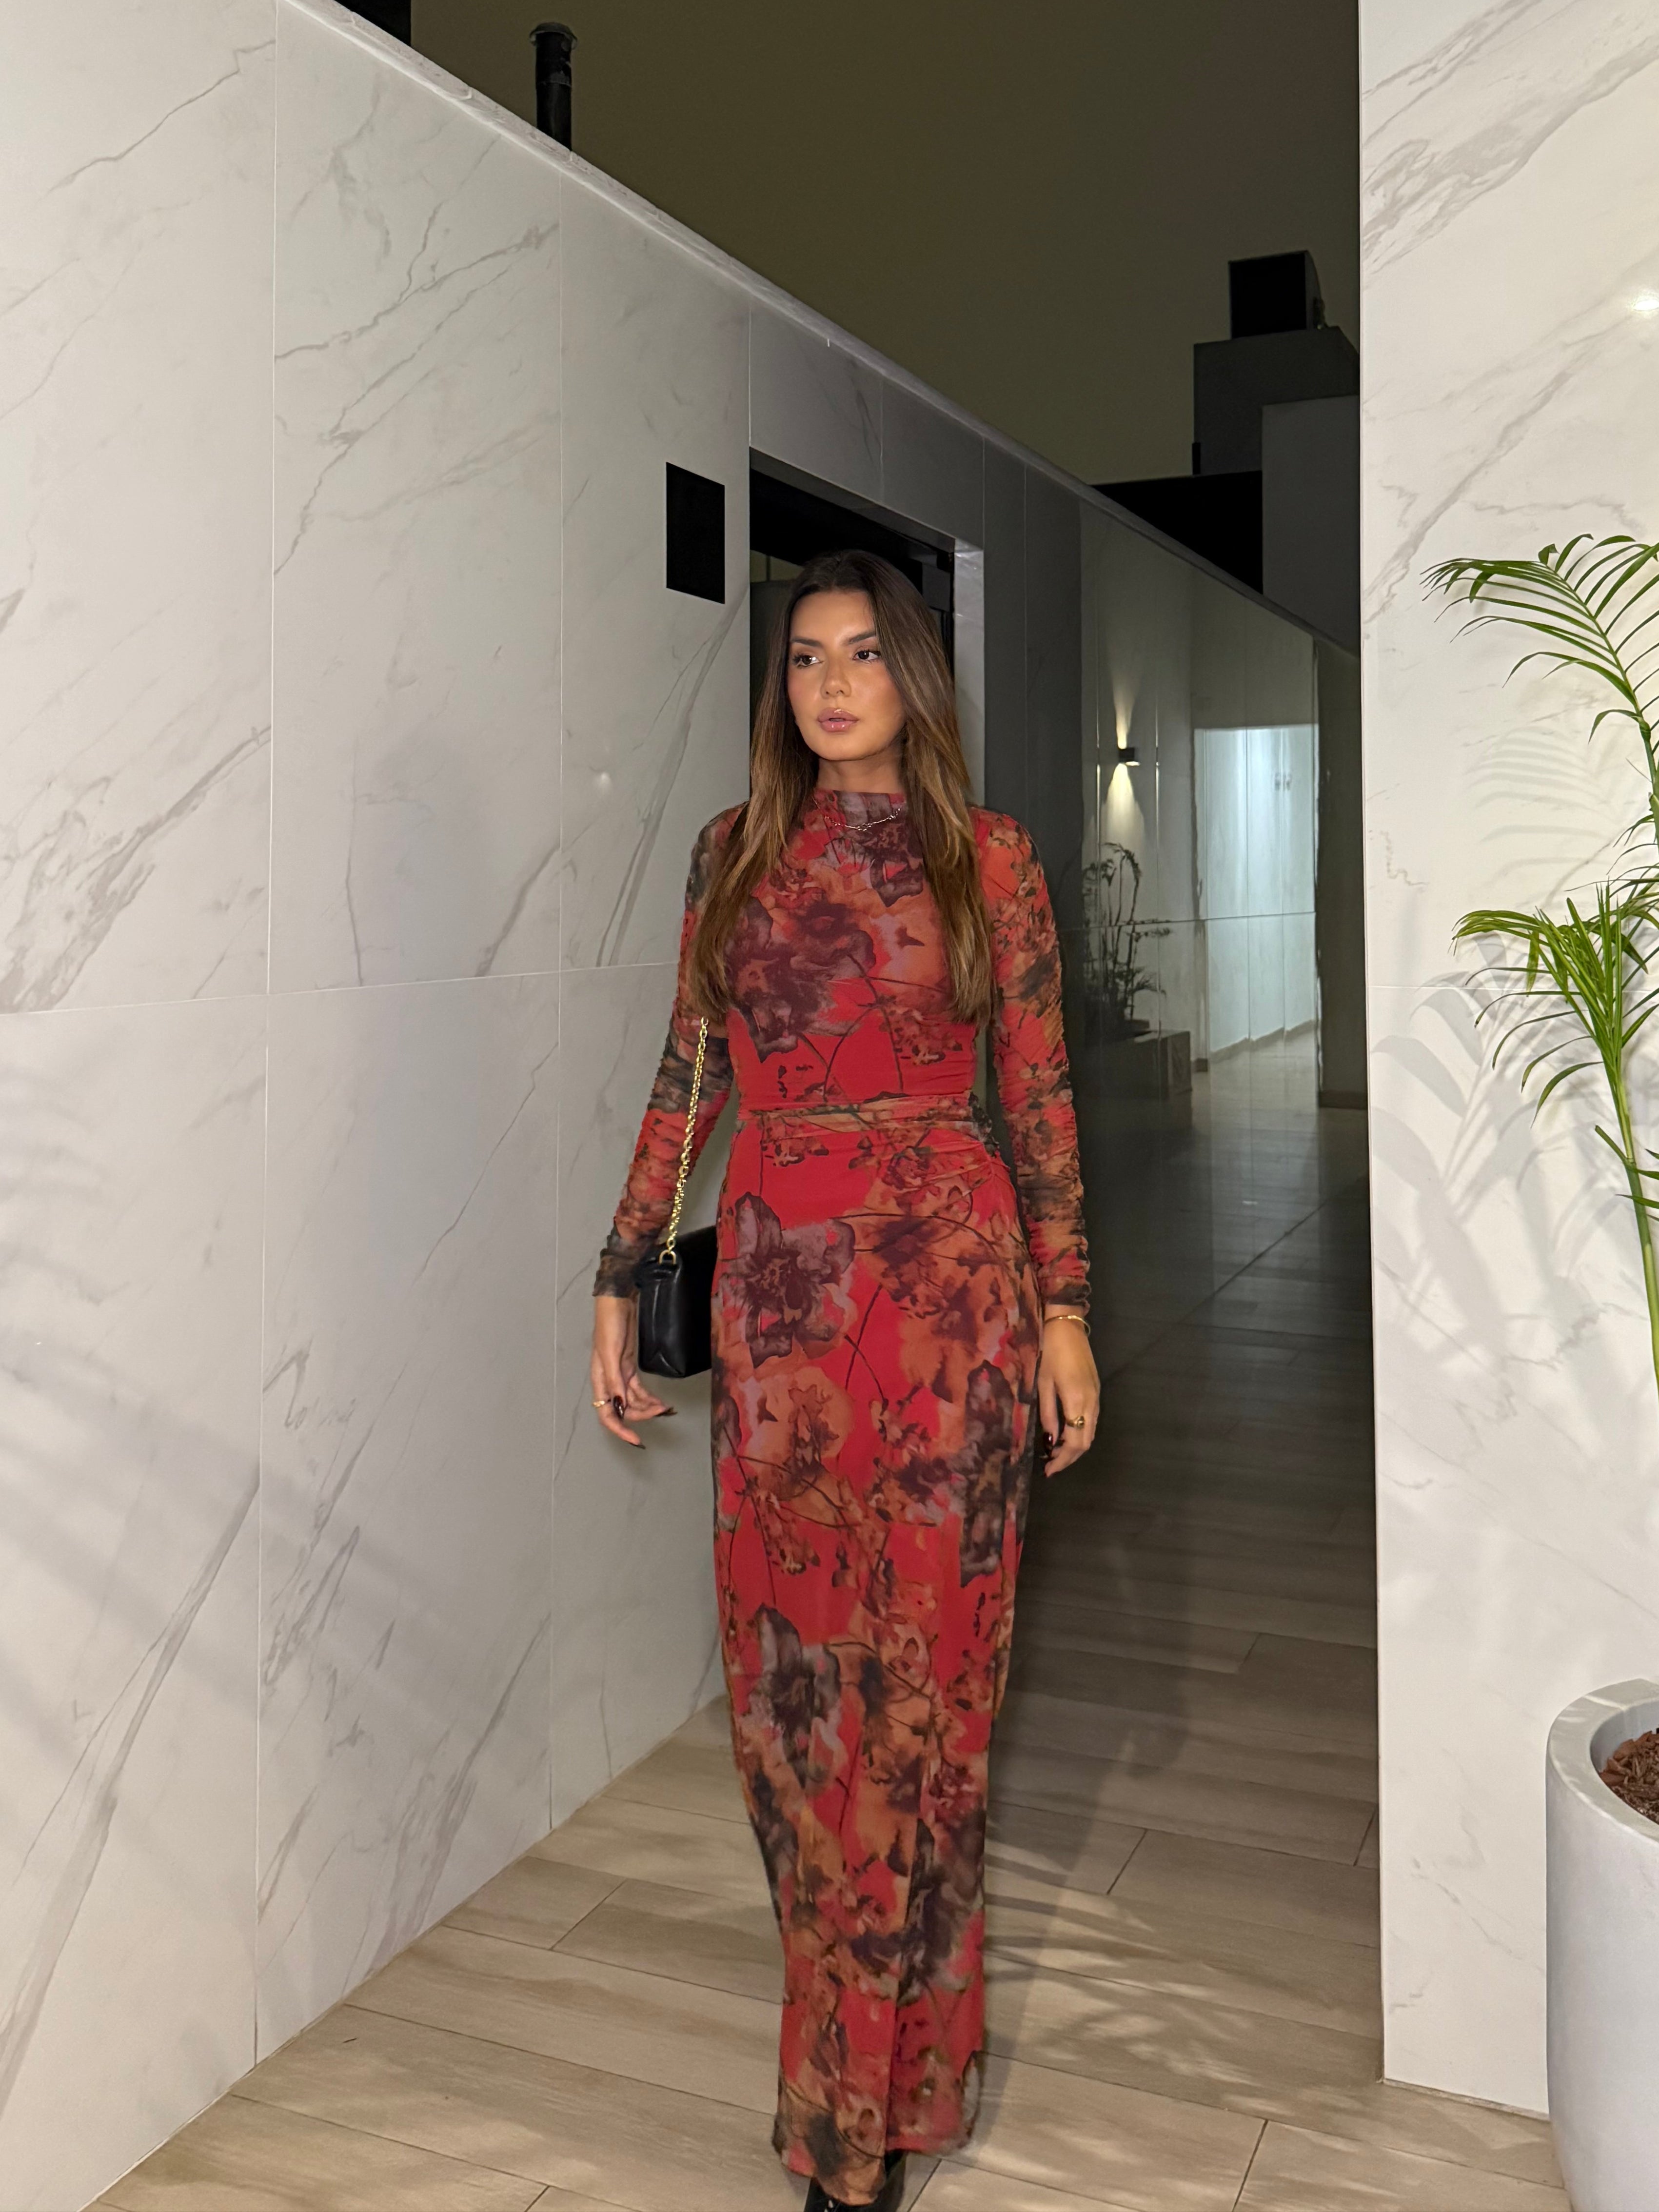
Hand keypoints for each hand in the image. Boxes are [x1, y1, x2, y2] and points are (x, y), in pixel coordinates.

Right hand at [591, 1294, 672, 1446]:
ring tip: (666, 1408)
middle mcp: (608, 1382)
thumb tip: (620, 1406)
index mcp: (600, 1381)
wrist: (618, 1303)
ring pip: (633, 1402)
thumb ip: (615, 1381)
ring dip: (648, 1408)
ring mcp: (620, 1375)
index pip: (607, 1414)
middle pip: (624, 1410)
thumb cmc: (609, 1324)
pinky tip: (660, 1402)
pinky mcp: (629, 1368)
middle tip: (661, 1413)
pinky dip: (649, 1398)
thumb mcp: (610, 1353)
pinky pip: (639, 1390)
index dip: (621, 1430)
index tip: (636, 1440)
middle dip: (642, 1416)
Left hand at [1037, 1312, 1098, 1475]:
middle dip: (1069, 1458)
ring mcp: (1096, 1396)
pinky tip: (1065, 1434)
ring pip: (1091, 1432)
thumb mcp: (1042, 1383)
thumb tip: (1050, 1440)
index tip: (1048, 1470)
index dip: (1063, 1460)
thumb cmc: (1049, 1352)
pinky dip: (1080, 1432)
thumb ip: (1048, 1413)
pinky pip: (1092, 1420)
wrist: (1067, 1326)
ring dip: (1075, 1446)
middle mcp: (1092, 1402)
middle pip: (1086, 1441)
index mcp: (1076, 1401)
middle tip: (1051, 1466)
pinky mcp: (1096, 1390)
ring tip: (1055, 1453)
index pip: (1075, 1442)